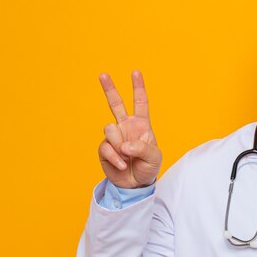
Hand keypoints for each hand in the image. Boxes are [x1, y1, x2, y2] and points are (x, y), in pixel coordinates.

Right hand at [98, 70, 161, 187]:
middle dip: (109, 88)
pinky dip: (116, 158)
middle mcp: (126, 127)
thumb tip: (124, 145)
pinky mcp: (104, 148)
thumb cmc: (148, 167)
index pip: (140, 103)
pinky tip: (122, 165)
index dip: (138, 88)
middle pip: (116, 104)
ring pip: (110, 129)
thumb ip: (142, 149)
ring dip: (119, 144)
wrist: (136, 184)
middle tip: (103, 74)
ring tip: (127, 157)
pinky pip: (106, 148)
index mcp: (141, 125)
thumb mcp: (154, 158)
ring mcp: (114, 137)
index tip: (135, 72)